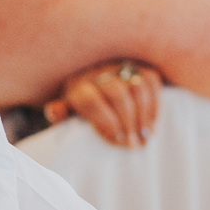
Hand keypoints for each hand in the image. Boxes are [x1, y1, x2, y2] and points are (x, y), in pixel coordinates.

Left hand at [45, 60, 162, 147]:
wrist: (93, 82)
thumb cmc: (79, 104)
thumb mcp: (67, 109)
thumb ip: (60, 112)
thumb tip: (55, 111)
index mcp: (76, 84)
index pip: (89, 100)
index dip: (104, 122)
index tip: (116, 140)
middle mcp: (98, 70)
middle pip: (116, 93)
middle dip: (127, 121)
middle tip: (132, 144)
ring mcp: (120, 65)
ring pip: (136, 87)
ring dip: (143, 115)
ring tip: (144, 137)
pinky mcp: (139, 65)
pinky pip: (151, 81)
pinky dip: (154, 104)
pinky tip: (152, 124)